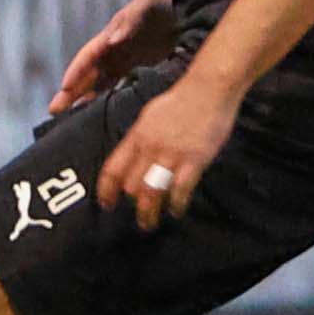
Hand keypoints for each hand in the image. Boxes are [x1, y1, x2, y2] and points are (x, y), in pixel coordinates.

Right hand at [50, 0, 179, 110]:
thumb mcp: (147, 4)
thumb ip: (129, 21)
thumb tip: (111, 41)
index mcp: (112, 35)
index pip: (88, 57)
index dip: (75, 72)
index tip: (63, 90)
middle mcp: (115, 49)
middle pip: (89, 73)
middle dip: (71, 92)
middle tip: (54, 111)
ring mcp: (128, 59)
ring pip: (102, 83)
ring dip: (88, 99)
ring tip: (73, 119)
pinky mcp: (144, 66)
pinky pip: (123, 85)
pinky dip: (113, 99)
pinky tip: (108, 115)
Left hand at [94, 71, 241, 232]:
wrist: (208, 90)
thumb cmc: (180, 101)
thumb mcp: (149, 117)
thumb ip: (139, 138)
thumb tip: (131, 156)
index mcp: (136, 137)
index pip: (112, 169)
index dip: (106, 190)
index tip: (105, 203)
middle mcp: (149, 148)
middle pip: (131, 185)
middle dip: (132, 203)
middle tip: (136, 215)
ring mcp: (171, 156)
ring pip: (151, 192)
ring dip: (149, 212)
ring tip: (149, 223)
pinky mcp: (194, 161)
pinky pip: (180, 190)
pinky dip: (176, 205)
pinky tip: (176, 211)